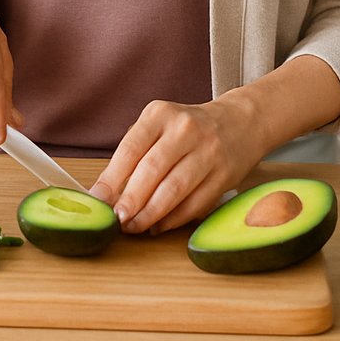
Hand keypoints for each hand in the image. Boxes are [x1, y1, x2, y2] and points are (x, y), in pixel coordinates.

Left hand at [88, 98, 264, 235]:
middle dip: (131, 200)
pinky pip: (195, 203)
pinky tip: (158, 226)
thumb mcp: (160, 125)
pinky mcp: (225, 174)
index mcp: (161, 114)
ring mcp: (208, 152)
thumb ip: (135, 153)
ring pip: (174, 190)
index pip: (130, 148)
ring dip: (150, 214)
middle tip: (117, 219)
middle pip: (152, 171)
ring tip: (134, 226)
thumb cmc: (188, 129)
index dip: (112, 179)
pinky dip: (173, 220)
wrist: (240, 122)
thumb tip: (106, 193)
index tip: (99, 201)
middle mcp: (185, 129)